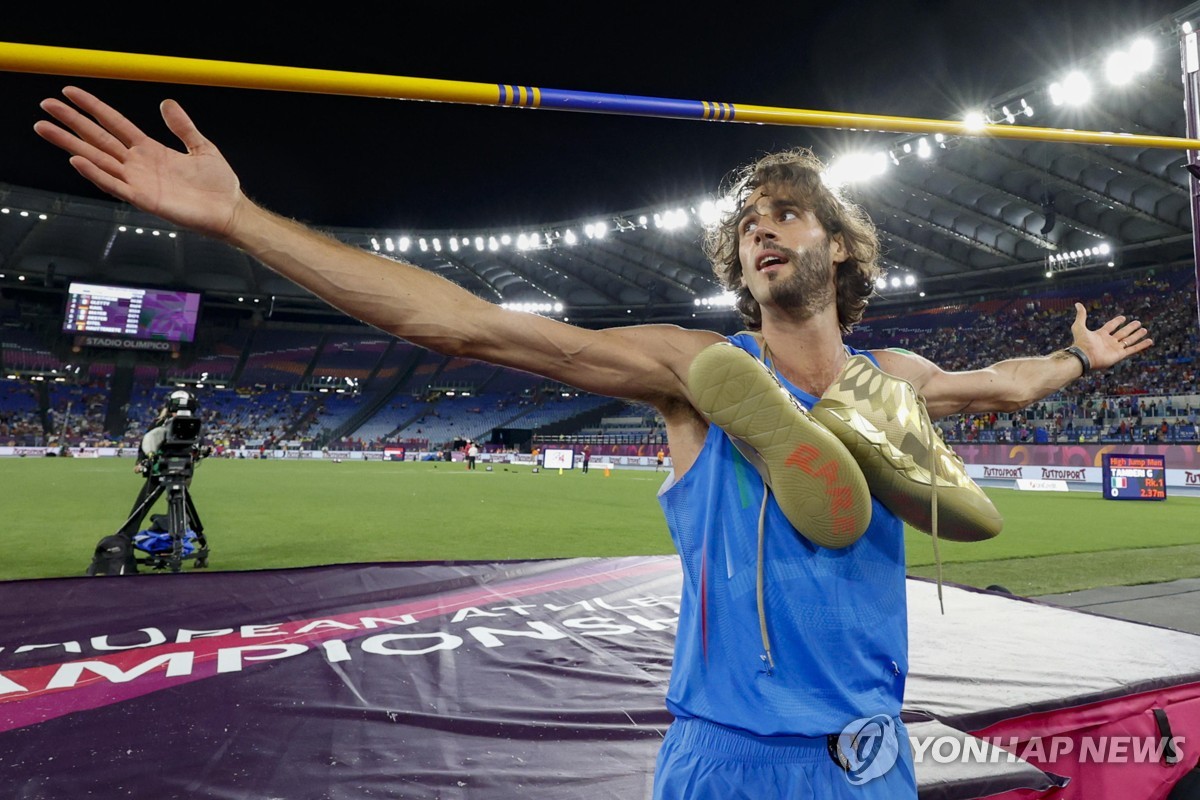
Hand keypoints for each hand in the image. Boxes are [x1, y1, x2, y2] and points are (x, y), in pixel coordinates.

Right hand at [34, 86, 245, 239]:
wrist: (230, 211)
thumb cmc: (218, 184)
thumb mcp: (201, 147)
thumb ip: (182, 127)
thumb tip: (167, 102)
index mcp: (150, 150)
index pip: (114, 124)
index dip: (93, 107)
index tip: (70, 93)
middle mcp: (138, 165)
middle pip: (98, 139)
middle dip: (71, 123)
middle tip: (45, 107)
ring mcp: (138, 182)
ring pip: (98, 159)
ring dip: (71, 145)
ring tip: (46, 129)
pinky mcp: (144, 200)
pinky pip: (114, 186)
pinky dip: (96, 174)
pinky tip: (77, 160)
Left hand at [1070, 302, 1151, 370]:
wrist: (1083, 356)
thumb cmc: (1081, 342)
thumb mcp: (1079, 326)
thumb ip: (1081, 315)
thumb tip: (1077, 304)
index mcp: (1100, 335)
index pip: (1111, 326)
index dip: (1116, 321)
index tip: (1123, 317)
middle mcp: (1109, 341)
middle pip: (1122, 333)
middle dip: (1130, 328)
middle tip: (1138, 322)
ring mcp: (1115, 348)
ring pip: (1129, 340)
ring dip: (1137, 335)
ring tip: (1144, 330)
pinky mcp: (1120, 355)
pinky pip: (1133, 349)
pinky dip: (1142, 345)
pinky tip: (1149, 341)